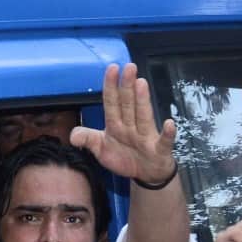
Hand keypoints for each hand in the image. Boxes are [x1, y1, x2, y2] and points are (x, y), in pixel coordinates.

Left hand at [70, 64, 176, 183]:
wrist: (146, 174)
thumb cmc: (125, 157)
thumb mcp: (101, 150)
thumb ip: (87, 139)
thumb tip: (72, 136)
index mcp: (116, 124)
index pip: (112, 102)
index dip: (111, 86)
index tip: (112, 68)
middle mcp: (131, 127)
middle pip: (128, 104)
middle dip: (127, 86)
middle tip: (129, 67)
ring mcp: (146, 138)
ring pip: (143, 117)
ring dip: (142, 101)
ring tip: (141, 84)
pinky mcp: (159, 150)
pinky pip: (164, 142)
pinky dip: (167, 134)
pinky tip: (169, 124)